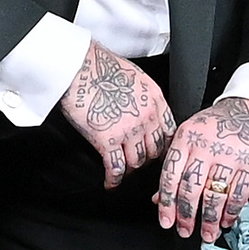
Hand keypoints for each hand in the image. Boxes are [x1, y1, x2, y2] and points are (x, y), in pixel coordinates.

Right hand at [58, 41, 175, 190]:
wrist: (79, 66)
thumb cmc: (100, 66)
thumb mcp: (135, 76)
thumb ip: (142, 96)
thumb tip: (139, 108)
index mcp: (155, 100)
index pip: (169, 132)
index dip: (164, 146)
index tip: (158, 152)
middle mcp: (146, 117)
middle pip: (155, 150)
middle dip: (148, 159)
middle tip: (139, 163)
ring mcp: (129, 130)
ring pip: (137, 162)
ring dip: (130, 170)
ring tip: (123, 172)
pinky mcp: (108, 140)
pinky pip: (116, 167)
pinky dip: (114, 180)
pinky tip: (110, 183)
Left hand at [152, 97, 248, 241]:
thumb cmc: (218, 125)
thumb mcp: (191, 137)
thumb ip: (176, 166)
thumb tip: (158, 199)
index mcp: (187, 138)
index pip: (171, 174)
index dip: (167, 202)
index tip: (166, 221)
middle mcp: (207, 146)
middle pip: (192, 187)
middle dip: (187, 215)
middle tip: (185, 231)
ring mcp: (231, 155)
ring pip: (215, 194)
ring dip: (210, 219)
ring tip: (207, 233)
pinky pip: (239, 194)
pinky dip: (231, 212)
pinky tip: (226, 221)